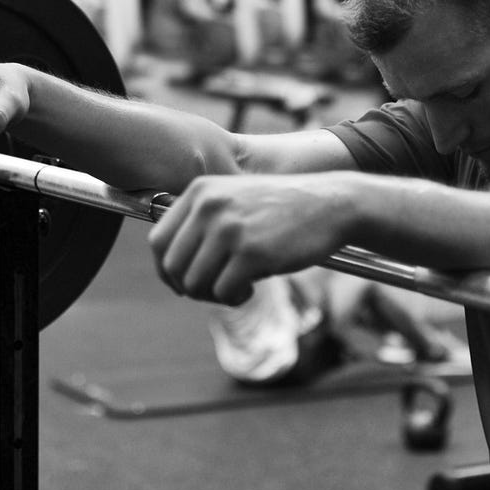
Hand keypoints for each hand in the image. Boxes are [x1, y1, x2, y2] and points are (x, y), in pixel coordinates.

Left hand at [147, 171, 360, 304]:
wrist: (331, 204)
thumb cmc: (282, 209)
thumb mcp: (233, 200)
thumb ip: (200, 222)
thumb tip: (167, 267)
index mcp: (200, 191)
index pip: (157, 241)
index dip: (166, 271)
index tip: (184, 283)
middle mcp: (210, 206)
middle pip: (173, 267)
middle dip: (190, 287)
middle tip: (215, 289)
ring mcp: (230, 228)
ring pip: (195, 283)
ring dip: (213, 295)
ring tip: (236, 288)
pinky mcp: (252, 252)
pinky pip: (224, 291)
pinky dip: (234, 298)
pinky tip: (251, 289)